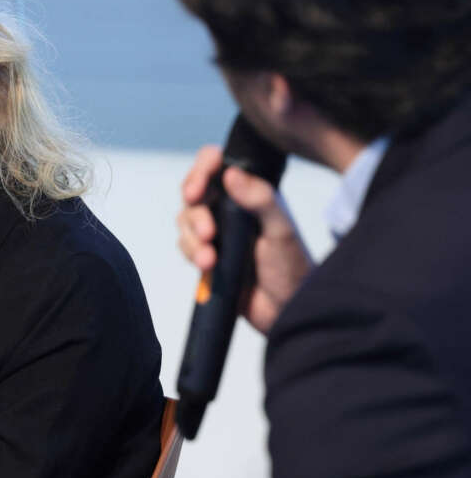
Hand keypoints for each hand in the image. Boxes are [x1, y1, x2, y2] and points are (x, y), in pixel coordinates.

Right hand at [176, 145, 312, 333]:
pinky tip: (208, 267)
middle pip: (193, 195)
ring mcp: (217, 232)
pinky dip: (192, 255)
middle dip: (196, 215)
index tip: (196, 190)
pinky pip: (185, 246)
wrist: (287, 310)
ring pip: (185, 222)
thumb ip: (260, 198)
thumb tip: (232, 173)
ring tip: (211, 260)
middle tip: (209, 232)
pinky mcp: (207, 255)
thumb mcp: (280, 230)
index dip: (201, 170)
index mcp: (249, 195)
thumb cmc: (292, 268)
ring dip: (193, 240)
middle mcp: (229, 209)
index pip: (216, 167)